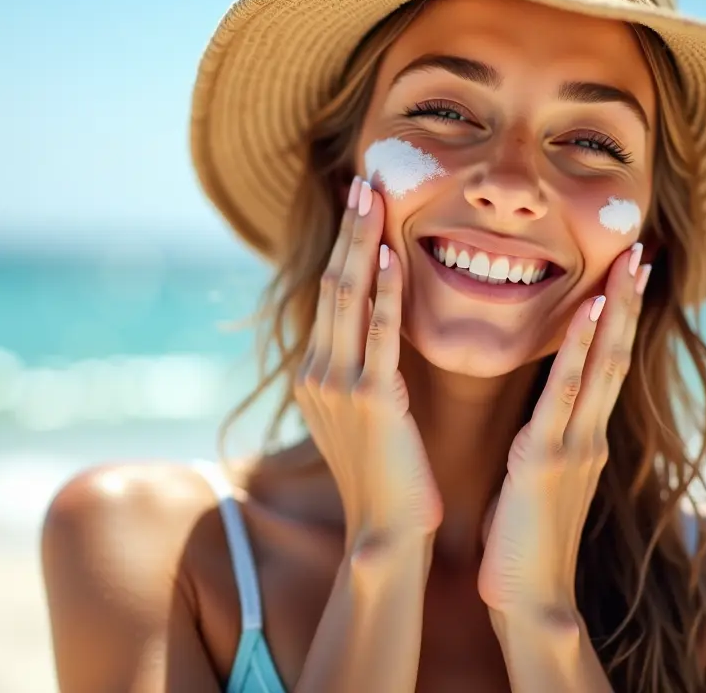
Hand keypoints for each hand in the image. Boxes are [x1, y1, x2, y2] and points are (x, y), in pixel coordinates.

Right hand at [294, 176, 441, 549]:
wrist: (386, 530)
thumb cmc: (388, 476)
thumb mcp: (365, 415)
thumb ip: (365, 371)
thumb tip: (378, 334)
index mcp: (315, 374)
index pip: (330, 295)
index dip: (346, 245)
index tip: (360, 203)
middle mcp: (317, 373)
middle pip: (332, 283)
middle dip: (349, 228)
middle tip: (364, 176)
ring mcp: (338, 385)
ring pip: (348, 297)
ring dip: (362, 241)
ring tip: (372, 193)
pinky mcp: (370, 400)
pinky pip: (376, 334)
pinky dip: (382, 292)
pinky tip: (390, 254)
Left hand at [478, 243, 651, 616]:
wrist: (530, 599)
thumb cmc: (522, 544)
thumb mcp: (533, 479)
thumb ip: (541, 445)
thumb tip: (535, 424)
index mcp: (580, 438)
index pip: (603, 367)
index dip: (615, 320)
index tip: (624, 276)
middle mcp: (587, 434)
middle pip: (615, 354)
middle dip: (628, 301)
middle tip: (641, 248)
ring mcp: (574, 444)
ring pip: (603, 363)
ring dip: (617, 308)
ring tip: (630, 260)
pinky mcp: (549, 458)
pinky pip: (567, 392)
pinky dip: (583, 348)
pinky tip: (593, 310)